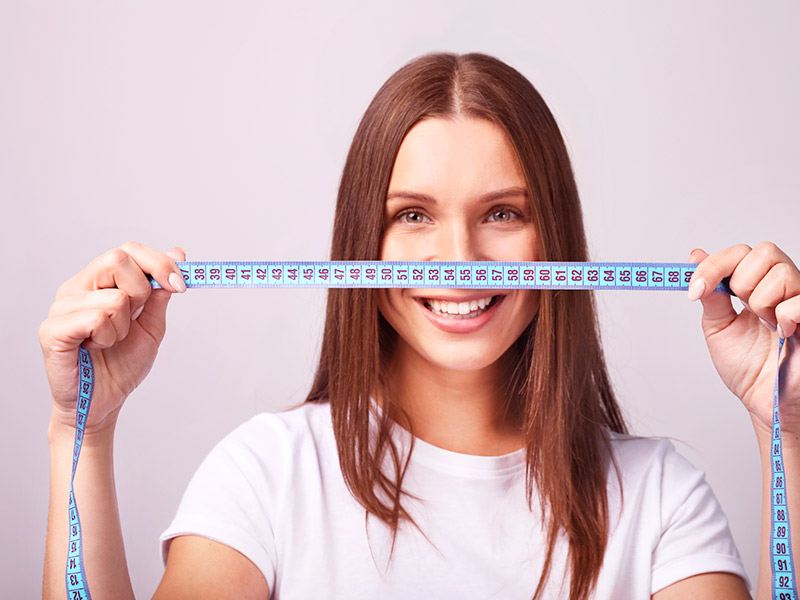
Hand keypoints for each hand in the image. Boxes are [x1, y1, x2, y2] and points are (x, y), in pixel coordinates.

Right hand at [39, 241, 186, 433]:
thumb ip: (161, 291)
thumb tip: (178, 252)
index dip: (158, 263)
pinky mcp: (52, 330)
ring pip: (113, 297)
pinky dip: (107, 337)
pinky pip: (95, 319)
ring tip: (110, 341)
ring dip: (124, 327)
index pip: (128, 250)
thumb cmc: (121, 364)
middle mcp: (77, 287)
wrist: (103, 402)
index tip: (179, 285)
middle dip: (141, 292)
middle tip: (136, 318)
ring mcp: (61, 307)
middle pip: (117, 259)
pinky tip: (96, 347)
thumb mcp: (152, 324)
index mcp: (98, 282)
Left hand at [688, 243, 799, 437]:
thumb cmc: (747, 368)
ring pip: (780, 274)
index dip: (714, 265)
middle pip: (764, 251)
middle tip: (743, 310)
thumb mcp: (719, 326)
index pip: (741, 252)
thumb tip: (694, 257)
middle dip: (741, 282)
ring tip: (767, 327)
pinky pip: (798, 302)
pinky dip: (783, 319)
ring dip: (761, 305)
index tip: (694, 290)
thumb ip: (711, 293)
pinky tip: (783, 335)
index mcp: (758, 285)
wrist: (765, 402)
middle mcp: (784, 287)